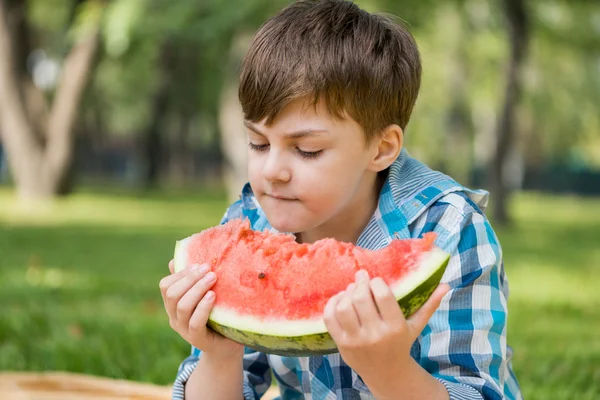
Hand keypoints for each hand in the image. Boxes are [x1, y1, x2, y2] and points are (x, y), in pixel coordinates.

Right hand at [160, 260, 243, 358]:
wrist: (225, 346)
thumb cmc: (215, 316)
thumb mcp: (204, 296)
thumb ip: (192, 281)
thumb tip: (176, 259)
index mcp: (172, 305)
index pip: (165, 286)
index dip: (180, 273)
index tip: (199, 264)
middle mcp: (174, 317)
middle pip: (172, 294)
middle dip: (190, 278)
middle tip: (208, 269)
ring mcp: (183, 330)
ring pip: (182, 306)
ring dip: (198, 288)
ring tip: (213, 278)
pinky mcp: (197, 339)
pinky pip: (195, 322)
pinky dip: (203, 306)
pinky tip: (213, 296)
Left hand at [323, 270, 449, 381]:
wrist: (386, 373)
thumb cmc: (401, 343)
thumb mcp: (416, 326)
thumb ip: (429, 305)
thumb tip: (446, 285)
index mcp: (395, 328)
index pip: (382, 295)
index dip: (376, 282)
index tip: (375, 280)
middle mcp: (375, 334)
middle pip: (361, 298)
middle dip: (360, 283)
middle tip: (361, 277)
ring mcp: (356, 340)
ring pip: (343, 307)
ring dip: (346, 293)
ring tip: (352, 289)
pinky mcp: (341, 344)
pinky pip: (330, 319)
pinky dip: (332, 304)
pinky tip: (340, 299)